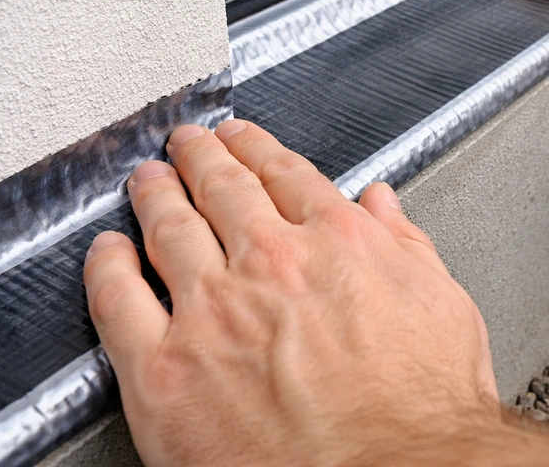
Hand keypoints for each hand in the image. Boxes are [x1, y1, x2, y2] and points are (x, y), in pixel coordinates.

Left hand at [84, 121, 498, 466]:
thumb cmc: (423, 409)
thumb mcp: (441, 306)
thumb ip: (405, 243)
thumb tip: (382, 203)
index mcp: (338, 242)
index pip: (286, 176)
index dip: (257, 149)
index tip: (242, 139)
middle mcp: (271, 263)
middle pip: (223, 188)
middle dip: (202, 157)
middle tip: (189, 143)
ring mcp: (214, 311)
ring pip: (168, 228)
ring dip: (155, 193)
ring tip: (148, 179)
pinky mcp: (166, 370)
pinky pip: (118, 299)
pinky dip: (107, 265)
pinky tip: (107, 251)